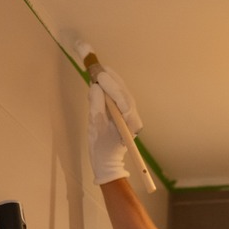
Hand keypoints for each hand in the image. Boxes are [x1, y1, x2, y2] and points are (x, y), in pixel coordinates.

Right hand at [86, 69, 143, 184]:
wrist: (107, 161)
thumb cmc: (101, 148)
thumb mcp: (95, 127)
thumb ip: (96, 106)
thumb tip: (96, 87)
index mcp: (130, 123)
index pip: (122, 99)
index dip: (111, 86)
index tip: (100, 75)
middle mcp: (134, 117)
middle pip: (124, 93)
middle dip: (111, 79)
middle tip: (97, 67)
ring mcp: (130, 115)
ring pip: (122, 93)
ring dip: (111, 81)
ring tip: (98, 69)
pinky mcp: (125, 114)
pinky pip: (119, 97)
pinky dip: (111, 88)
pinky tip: (102, 80)